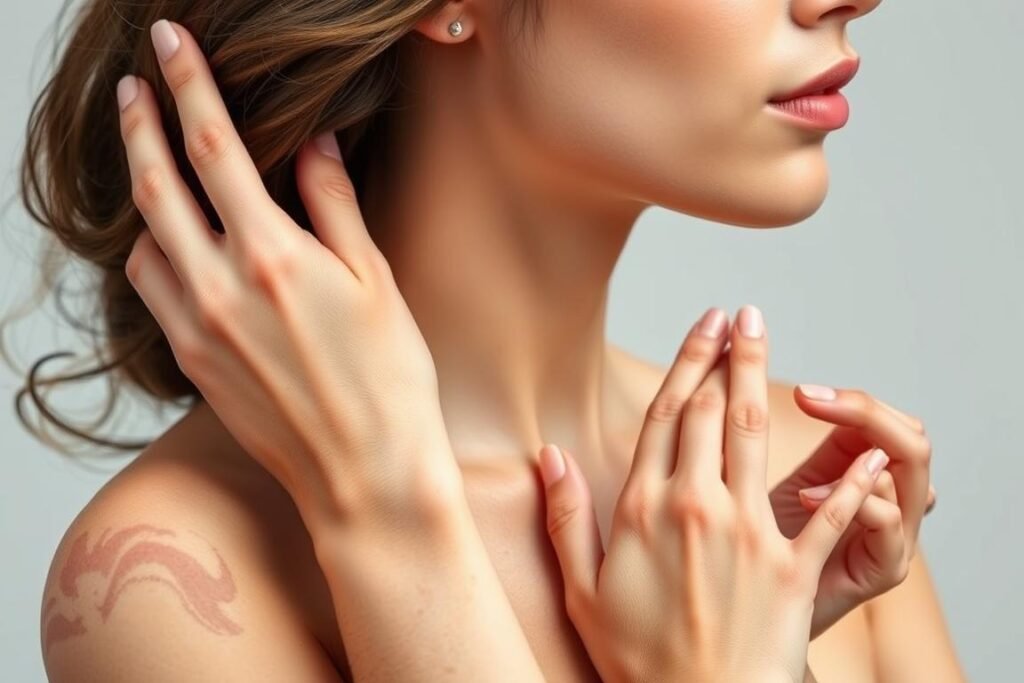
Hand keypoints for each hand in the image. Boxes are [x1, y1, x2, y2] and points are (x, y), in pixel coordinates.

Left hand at [119, 20, 457, 532]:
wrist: (365, 475)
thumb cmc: (389, 383)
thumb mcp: (375, 282)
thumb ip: (335, 205)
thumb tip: (314, 144)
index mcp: (271, 255)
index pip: (213, 146)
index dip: (188, 84)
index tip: (170, 44)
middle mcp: (219, 288)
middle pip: (156, 184)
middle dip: (138, 124)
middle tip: (131, 87)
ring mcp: (197, 330)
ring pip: (143, 242)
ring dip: (145, 197)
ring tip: (161, 175)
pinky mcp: (193, 365)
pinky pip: (152, 292)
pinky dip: (156, 256)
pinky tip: (180, 250)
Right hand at [536, 306, 885, 682]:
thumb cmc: (638, 658)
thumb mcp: (582, 591)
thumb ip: (567, 517)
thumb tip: (549, 455)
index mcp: (645, 509)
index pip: (666, 416)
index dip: (687, 363)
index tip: (703, 324)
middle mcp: (696, 507)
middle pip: (712, 412)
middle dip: (727, 354)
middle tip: (741, 315)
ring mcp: (748, 534)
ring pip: (757, 436)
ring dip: (764, 379)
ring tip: (769, 338)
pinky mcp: (791, 567)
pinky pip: (828, 511)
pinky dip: (850, 478)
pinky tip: (864, 449)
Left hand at [768, 384, 934, 638]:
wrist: (747, 606)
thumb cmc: (754, 542)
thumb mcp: (762, 477)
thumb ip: (763, 435)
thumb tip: (744, 374)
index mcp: (865, 471)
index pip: (886, 419)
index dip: (848, 398)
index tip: (800, 390)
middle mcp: (891, 499)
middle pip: (913, 438)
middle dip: (864, 411)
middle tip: (811, 400)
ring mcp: (894, 534)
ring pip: (914, 474)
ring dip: (861, 454)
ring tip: (807, 451)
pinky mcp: (882, 568)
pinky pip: (889, 524)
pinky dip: (855, 501)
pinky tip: (807, 496)